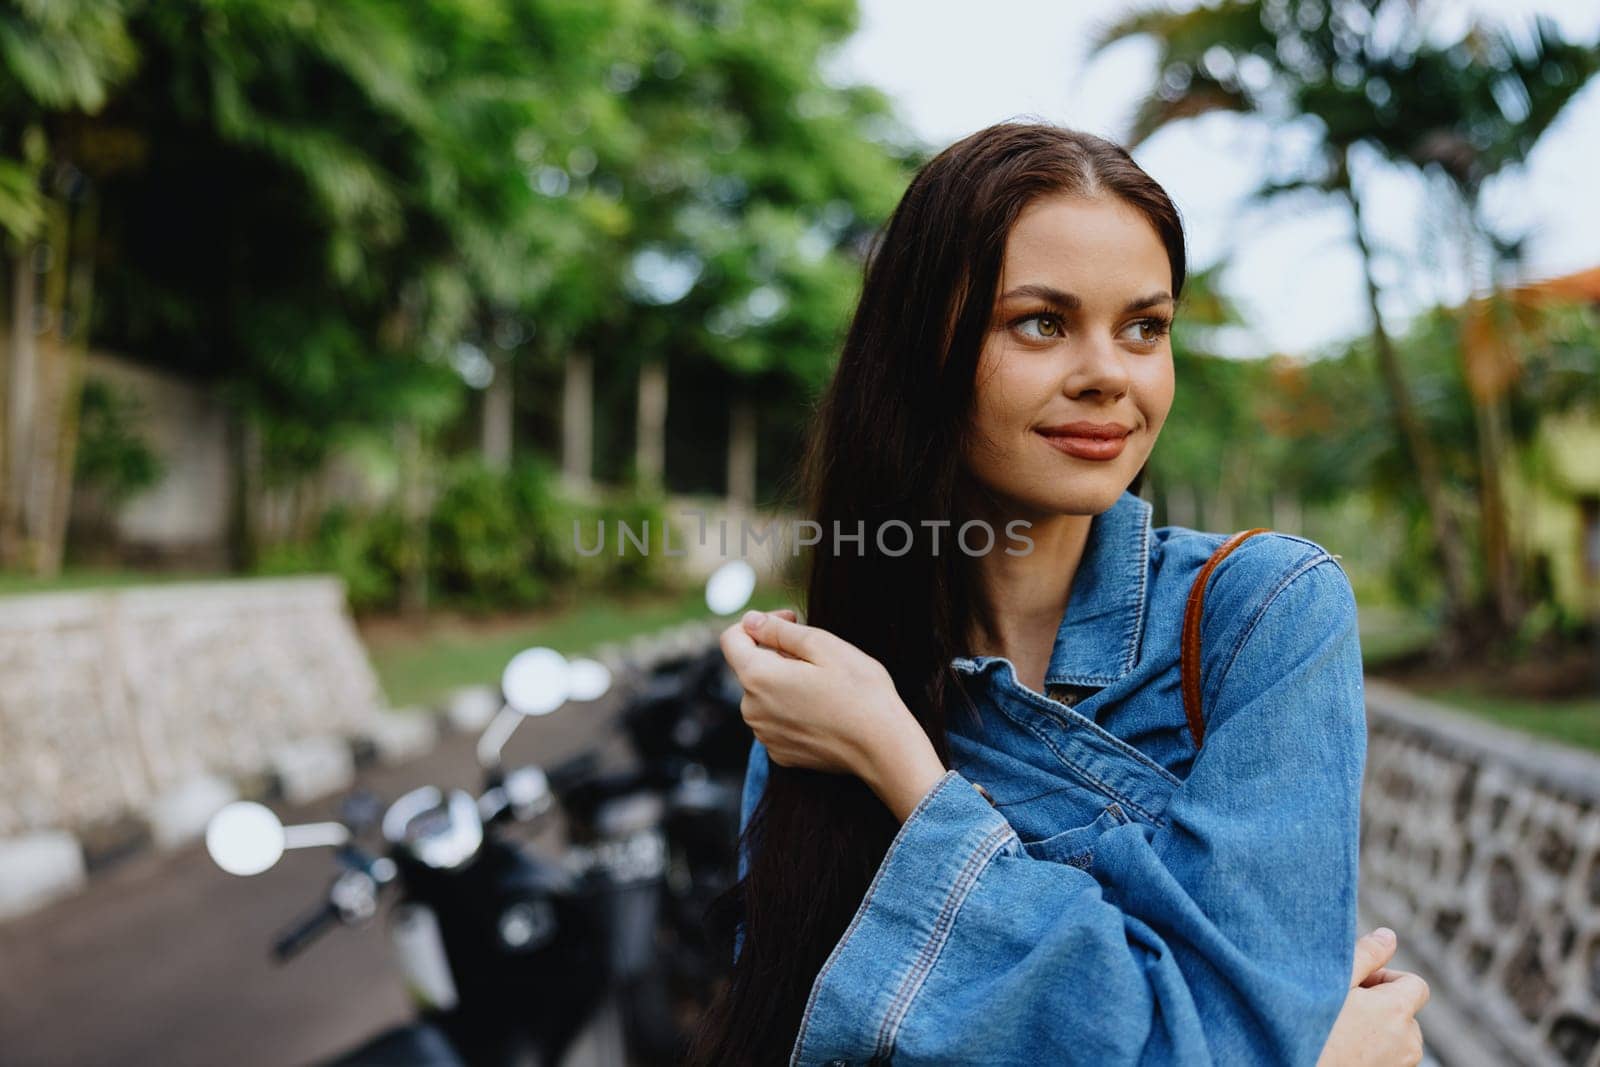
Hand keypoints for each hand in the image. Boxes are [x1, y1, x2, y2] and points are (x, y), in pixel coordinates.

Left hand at [719, 609, 945, 820]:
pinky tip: (823, 710)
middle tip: (819, 655)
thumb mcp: (824, 645)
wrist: (884, 748)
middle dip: (777, 653)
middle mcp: (751, 709)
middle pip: (750, 667)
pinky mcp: (780, 753)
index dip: (759, 622)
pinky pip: (776, 720)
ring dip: (785, 682)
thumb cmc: (860, 692)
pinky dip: (792, 709)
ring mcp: (764, 735)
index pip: (731, 639)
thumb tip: (750, 620)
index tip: (791, 621)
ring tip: (824, 685)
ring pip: (764, 694)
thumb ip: (779, 630)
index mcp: (758, 677)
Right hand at [1316, 927, 1430, 1066]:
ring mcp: (1401, 1066)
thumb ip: (1366, 956)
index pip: (1416, 984)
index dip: (1388, 978)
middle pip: (1405, 1012)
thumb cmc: (1313, 1028)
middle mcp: (1408, 1042)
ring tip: (1343, 1031)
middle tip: (1345, 1007)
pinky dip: (1375, 1051)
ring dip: (1379, 1030)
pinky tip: (1345, 1047)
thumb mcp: (1333, 982)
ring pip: (1397, 1037)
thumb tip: (1389, 936)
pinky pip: (1390, 1057)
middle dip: (1381, 1006)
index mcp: (1397, 1011)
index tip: (1360, 986)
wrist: (1294, 1063)